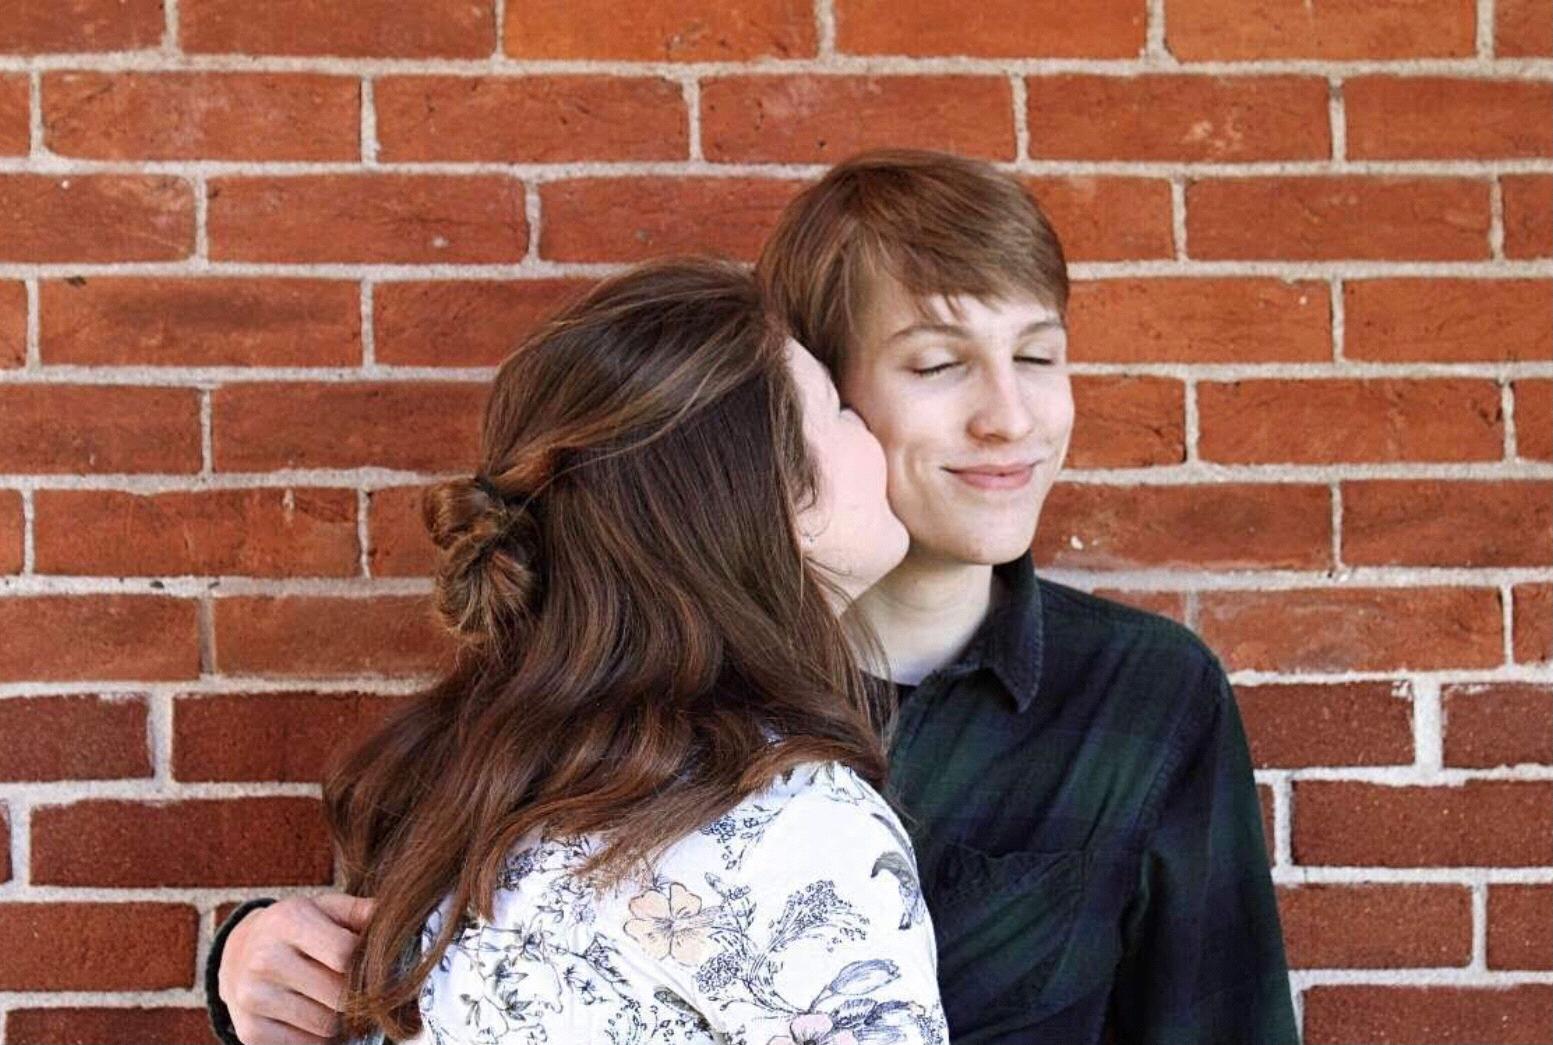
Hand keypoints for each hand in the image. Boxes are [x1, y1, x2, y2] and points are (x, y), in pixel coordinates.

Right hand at [218, 893, 374, 1044]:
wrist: (240, 956)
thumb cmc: (297, 930)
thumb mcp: (326, 909)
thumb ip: (362, 912)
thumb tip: (396, 922)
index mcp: (288, 921)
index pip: (345, 952)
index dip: (368, 963)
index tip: (375, 966)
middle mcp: (265, 958)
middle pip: (339, 994)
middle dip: (358, 995)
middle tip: (363, 990)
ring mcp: (254, 997)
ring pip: (327, 1025)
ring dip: (342, 1020)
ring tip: (338, 1002)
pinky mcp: (250, 1031)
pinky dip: (320, 1038)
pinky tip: (316, 1016)